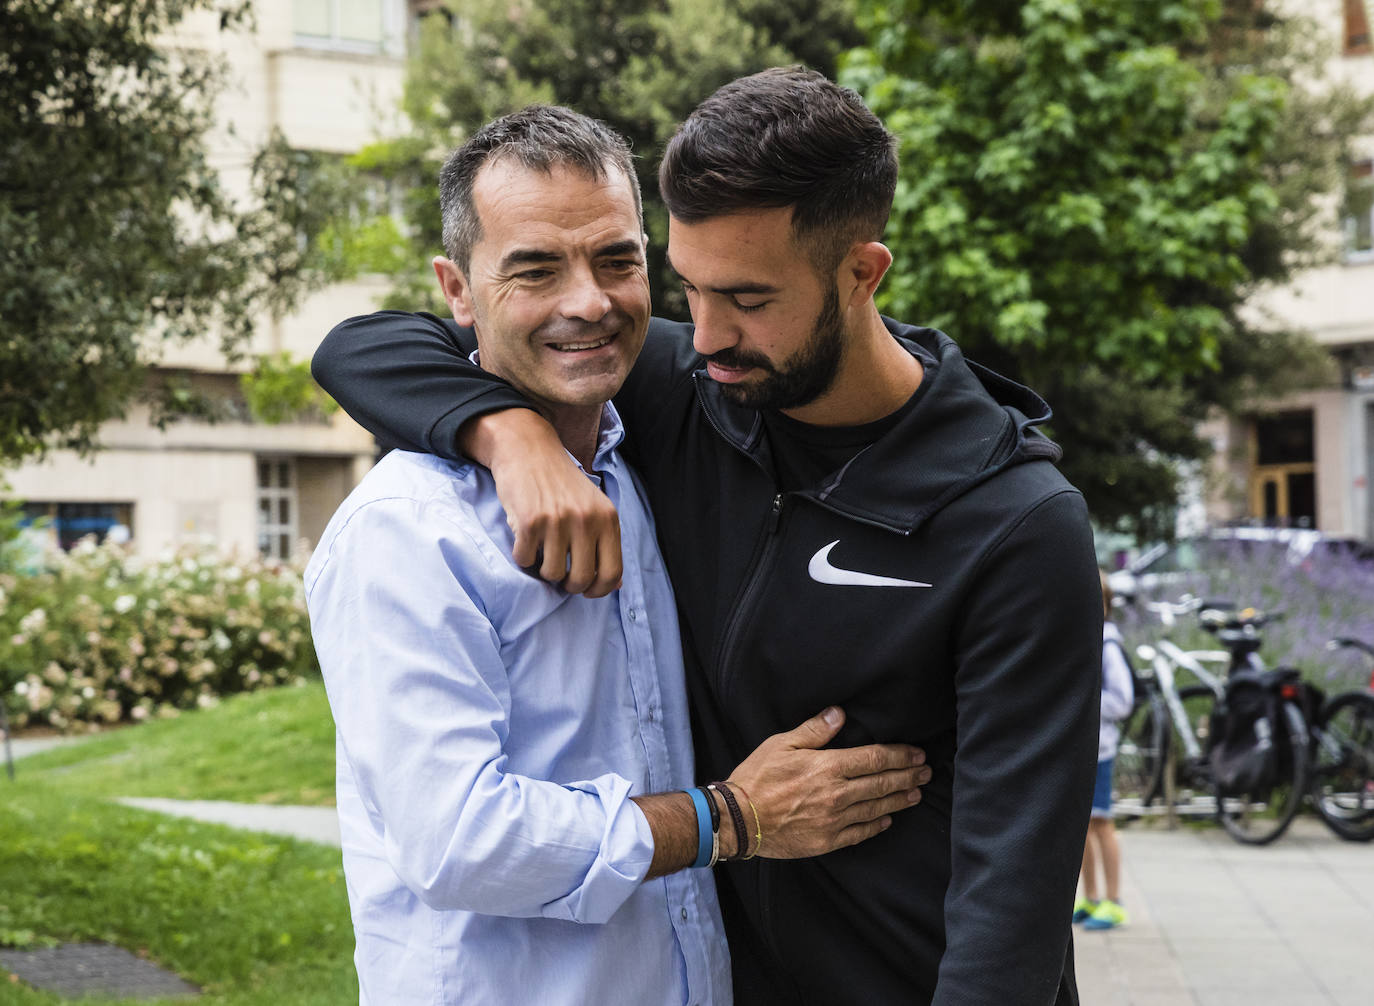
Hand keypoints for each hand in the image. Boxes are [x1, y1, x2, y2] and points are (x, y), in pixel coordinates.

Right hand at [462, 409, 623, 596]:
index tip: (586, 590)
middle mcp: (586, 520)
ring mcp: (558, 521)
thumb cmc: (561, 483)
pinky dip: (522, 555)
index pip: (612, 572)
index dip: (598, 590)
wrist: (529, 450)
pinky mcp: (530, 521)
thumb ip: (606, 543)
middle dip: (568, 584)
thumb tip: (616, 584)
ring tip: (541, 548)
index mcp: (607, 518)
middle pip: (581, 578)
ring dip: (543, 568)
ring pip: (551, 573)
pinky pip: (525, 560)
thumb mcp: (594, 507)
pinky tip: (525, 538)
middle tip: (559, 572)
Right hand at [726, 707, 929, 858]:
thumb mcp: (782, 744)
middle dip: (908, 776)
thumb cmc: (757, 777)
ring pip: (875, 808)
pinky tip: (887, 819)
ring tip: (916, 793)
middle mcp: (837, 794)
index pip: (874, 759)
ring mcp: (834, 820)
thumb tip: (840, 713)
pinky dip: (876, 825)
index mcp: (828, 767)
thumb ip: (814, 730)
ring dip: (899, 800)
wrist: (738, 819)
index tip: (916, 754)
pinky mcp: (827, 840)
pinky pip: (859, 833)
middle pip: (881, 783)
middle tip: (926, 772)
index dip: (899, 755)